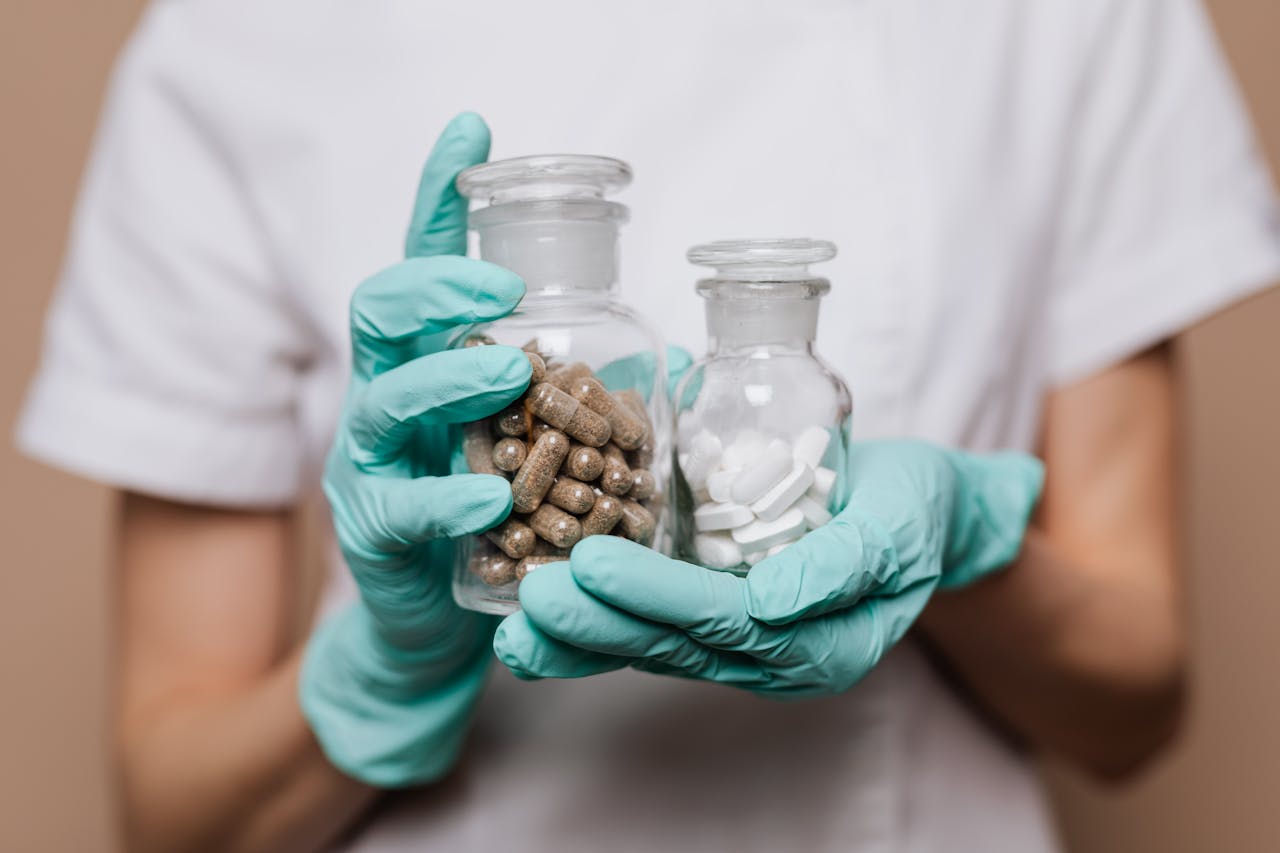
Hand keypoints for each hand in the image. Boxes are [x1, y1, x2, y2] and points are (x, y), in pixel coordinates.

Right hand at [300, 113, 531, 785]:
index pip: (425, 265)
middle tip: (499, 288)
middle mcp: (392, 400)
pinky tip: (488, 501)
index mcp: (435, 363)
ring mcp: (374, 464)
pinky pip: (401, 506)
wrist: (441, 623)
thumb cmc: (498, 515)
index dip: (439, 194)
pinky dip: (445, 498)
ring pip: (383, 397)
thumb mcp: (546, 444)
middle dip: (435, 284)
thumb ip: (598, 395)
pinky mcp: (375, 533)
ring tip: (510, 373)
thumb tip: (686, 354)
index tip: (474, 128)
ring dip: (447, 377)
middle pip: (382, 310)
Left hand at [493, 440, 1041, 696]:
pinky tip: (538, 628)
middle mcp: (774, 662)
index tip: (594, 564)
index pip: (727, 624)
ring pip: (653, 648)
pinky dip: (596, 628)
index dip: (656, 597)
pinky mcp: (716, 621)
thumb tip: (772, 600)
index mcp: (821, 648)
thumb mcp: (899, 523)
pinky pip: (652, 632)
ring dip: (581, 638)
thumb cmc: (913, 508)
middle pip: (676, 647)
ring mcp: (741, 647)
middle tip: (531, 595)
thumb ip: (844, 561)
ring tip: (514, 624)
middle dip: (598, 622)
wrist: (916, 510)